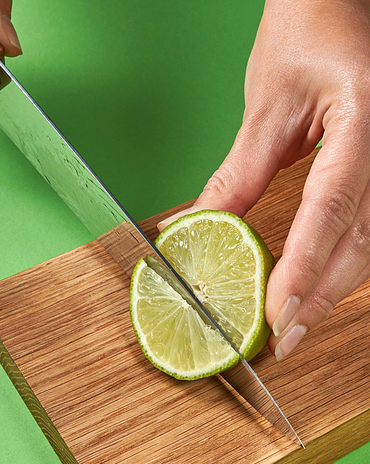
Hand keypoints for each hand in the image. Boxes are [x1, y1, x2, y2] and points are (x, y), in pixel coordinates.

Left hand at [159, 0, 369, 360]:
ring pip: (367, 240)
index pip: (333, 209)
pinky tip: (310, 282)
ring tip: (293, 321)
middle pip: (360, 239)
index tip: (278, 314)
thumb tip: (203, 226)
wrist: (337, 6)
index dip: (306, 268)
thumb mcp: (267, 107)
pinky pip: (363, 223)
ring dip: (330, 286)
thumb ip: (241, 173)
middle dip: (320, 295)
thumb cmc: (307, 36)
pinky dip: (335, 259)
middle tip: (284, 339)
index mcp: (365, 121)